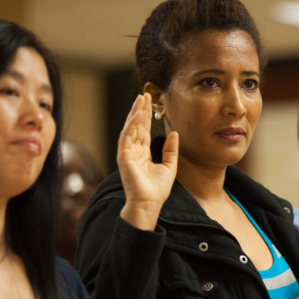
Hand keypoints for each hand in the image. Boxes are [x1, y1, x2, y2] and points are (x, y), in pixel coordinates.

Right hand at [118, 93, 178, 230]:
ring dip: (134, 114)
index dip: (146, 116)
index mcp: (141, 153)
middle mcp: (133, 151)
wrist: (149, 204)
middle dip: (140, 110)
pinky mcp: (123, 158)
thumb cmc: (157, 190)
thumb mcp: (169, 166)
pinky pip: (126, 138)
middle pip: (136, 126)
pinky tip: (136, 116)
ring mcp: (127, 154)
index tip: (150, 102)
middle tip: (144, 94)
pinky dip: (131, 126)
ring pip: (130, 129)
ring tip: (140, 100)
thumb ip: (171, 150)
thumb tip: (174, 133)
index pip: (143, 130)